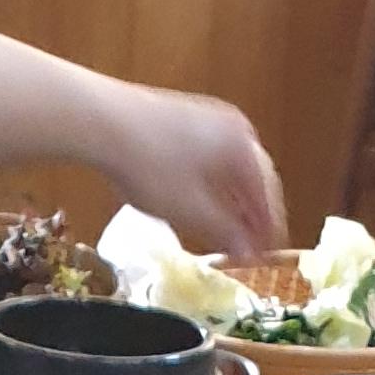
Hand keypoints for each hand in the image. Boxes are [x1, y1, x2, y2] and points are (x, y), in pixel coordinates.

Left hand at [96, 85, 281, 256]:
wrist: (106, 121)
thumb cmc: (151, 165)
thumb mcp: (191, 211)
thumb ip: (225, 233)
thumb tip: (249, 253)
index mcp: (244, 149)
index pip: (268, 198)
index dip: (267, 232)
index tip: (265, 258)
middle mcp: (235, 127)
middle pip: (255, 179)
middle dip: (253, 215)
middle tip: (250, 246)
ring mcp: (211, 117)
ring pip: (233, 167)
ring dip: (235, 199)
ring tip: (228, 228)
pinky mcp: (188, 117)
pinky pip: (214, 155)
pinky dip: (217, 181)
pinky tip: (205, 199)